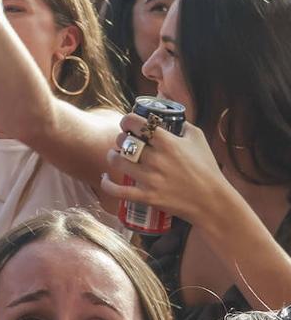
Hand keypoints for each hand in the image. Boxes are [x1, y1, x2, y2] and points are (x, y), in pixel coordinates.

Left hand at [100, 114, 228, 223]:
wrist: (213, 202)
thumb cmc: (207, 169)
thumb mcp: (198, 139)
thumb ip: (182, 124)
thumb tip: (168, 116)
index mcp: (168, 142)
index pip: (135, 123)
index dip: (127, 121)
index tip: (127, 124)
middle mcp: (156, 159)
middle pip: (123, 141)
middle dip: (121, 139)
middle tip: (125, 142)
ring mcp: (150, 179)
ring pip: (116, 161)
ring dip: (112, 156)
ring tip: (116, 156)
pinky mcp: (147, 197)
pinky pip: (117, 190)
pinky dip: (106, 184)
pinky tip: (105, 178)